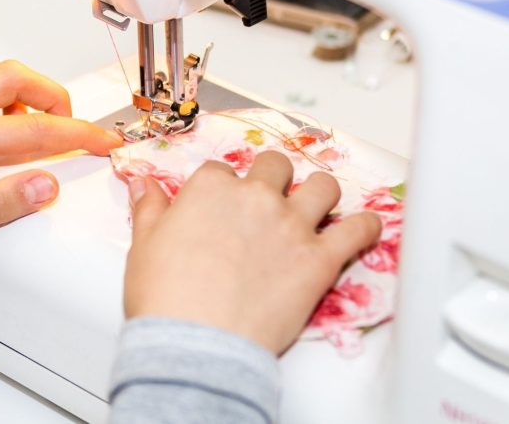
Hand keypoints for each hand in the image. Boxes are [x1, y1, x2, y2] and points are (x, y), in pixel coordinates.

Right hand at [122, 151, 381, 353]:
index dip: (222, 187)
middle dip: (273, 176)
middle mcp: (255, 198)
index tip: (221, 203)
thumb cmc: (166, 297)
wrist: (197, 342)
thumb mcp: (145, 245)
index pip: (221, 171)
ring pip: (323, 187)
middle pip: (276, 166)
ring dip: (321, 192)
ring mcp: (291, 226)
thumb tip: (143, 185)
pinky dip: (365, 227)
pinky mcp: (320, 260)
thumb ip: (149, 208)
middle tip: (270, 195)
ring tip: (318, 203)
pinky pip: (357, 232)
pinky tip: (364, 227)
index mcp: (211, 190)